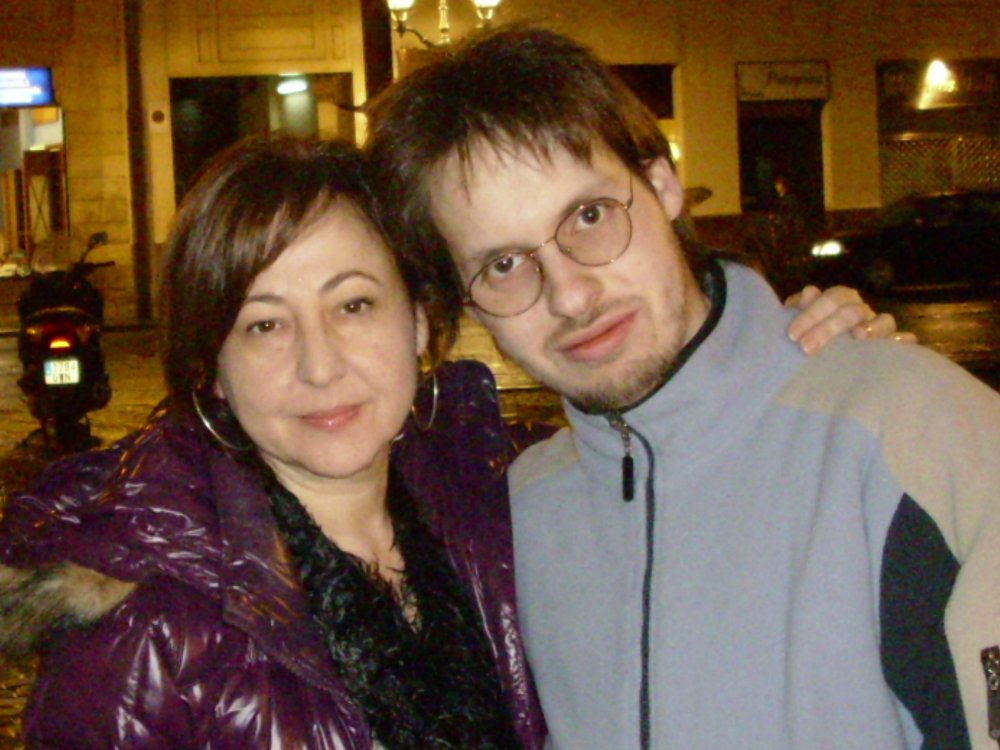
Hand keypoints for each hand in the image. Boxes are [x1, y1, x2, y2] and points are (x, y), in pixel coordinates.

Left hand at [785, 285, 917, 354]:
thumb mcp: (801, 323)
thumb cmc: (808, 336)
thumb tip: (808, 293)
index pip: (831, 299)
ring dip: (873, 328)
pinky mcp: (890, 346)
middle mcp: (861, 310)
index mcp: (840, 300)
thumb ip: (801, 309)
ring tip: (859, 336)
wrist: (818, 357)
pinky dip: (903, 341)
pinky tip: (901, 344)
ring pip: (884, 321)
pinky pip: (903, 341)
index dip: (812, 314)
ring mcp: (878, 327)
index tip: (793, 335)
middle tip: (807, 348)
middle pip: (852, 311)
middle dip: (828, 328)